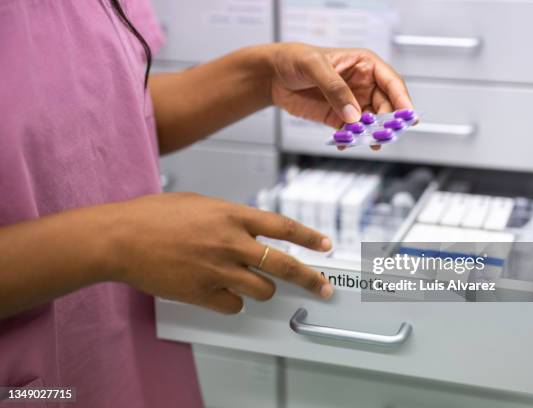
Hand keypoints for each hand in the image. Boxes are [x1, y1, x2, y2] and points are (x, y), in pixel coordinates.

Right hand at [107, 193, 333, 313]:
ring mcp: (218, 269)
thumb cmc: (155, 216)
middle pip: (284, 265)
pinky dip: (232, 302)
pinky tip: (220, 292)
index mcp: (232, 215)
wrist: (120, 237)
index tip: (325, 245)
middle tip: (323, 288)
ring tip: (252, 284)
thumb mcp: (200, 203)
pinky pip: (233, 306)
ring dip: (263, 290)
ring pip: (263, 291)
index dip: (309, 237)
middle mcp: (231, 242)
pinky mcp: (202, 293)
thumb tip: (249, 231)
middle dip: (310, 279)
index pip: (284, 227)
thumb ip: (230, 217)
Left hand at [269, 43, 413, 129]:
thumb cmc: (296, 59)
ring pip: (371, 123)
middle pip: (385, 107)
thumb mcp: (315, 67)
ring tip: (366, 143)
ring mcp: (352, 103)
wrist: (274, 75)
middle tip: (383, 135)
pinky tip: (345, 144)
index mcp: (365, 65)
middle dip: (387, 123)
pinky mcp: (338, 118)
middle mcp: (363, 85)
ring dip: (370, 134)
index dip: (403, 100)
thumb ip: (335, 89)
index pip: (392, 83)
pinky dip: (350, 141)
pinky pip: (351, 132)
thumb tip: (353, 114)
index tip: (408, 117)